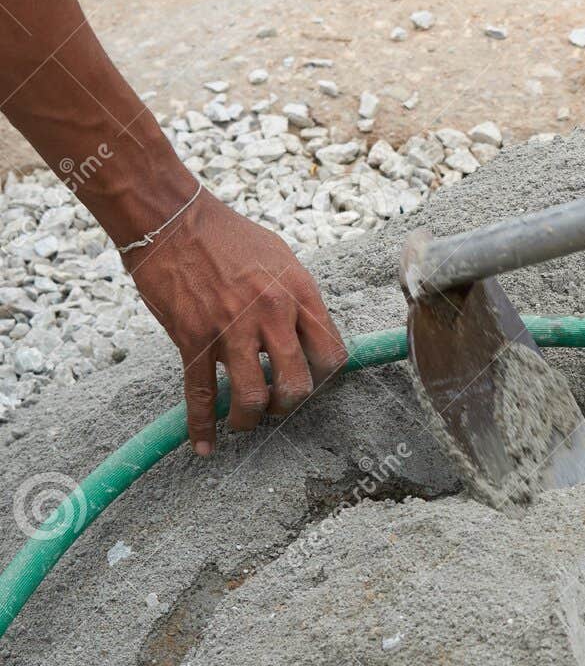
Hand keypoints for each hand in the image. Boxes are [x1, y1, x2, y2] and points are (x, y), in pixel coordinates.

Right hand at [122, 189, 347, 454]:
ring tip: (244, 418)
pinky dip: (201, 427)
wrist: (171, 219)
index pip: (332, 355)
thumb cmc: (229, 236)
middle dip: (290, 405)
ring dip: (250, 418)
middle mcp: (271, 314)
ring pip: (251, 397)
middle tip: (277, 405)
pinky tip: (204, 446)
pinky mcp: (192, 339)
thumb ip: (300, 298)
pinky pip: (199, 394)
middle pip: (298, 384)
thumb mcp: (282, 259)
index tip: (311, 381)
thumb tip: (312, 332)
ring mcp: (230, 329)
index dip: (325, 378)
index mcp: (300, 294)